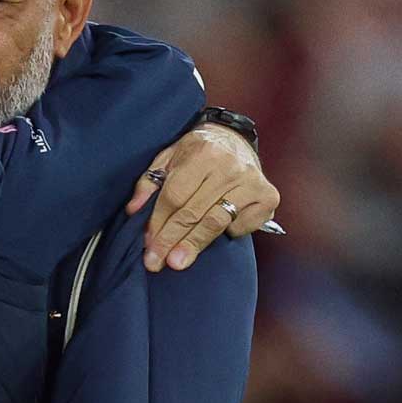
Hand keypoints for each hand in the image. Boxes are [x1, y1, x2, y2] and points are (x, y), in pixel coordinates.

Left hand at [127, 125, 278, 271]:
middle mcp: (230, 166)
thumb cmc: (197, 152)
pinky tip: (215, 237)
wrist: (235, 139)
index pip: (175, 196)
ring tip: (177, 263)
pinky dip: (226, 235)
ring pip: (216, 222)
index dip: (159, 222)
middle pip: (194, 212)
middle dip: (172, 239)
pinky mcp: (268, 196)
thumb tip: (134, 210)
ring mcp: (251, 182)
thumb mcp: (169, 157)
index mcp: (202, 153)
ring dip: (194, 245)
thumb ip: (150, 182)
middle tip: (156, 262)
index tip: (148, 243)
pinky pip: (241, 226)